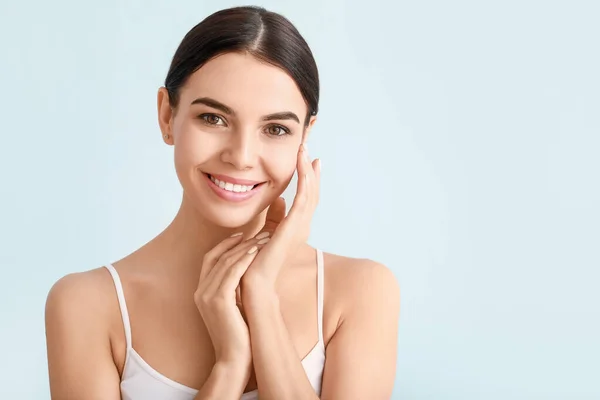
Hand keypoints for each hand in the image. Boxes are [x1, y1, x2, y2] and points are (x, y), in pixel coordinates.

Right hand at [193, 234, 268, 365]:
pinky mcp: (218, 301)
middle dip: (240, 242)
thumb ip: (235, 288)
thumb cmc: (239, 334)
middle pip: (218, 256)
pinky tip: (255, 251)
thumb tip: (249, 270)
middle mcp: (200, 291)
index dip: (225, 244)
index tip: (242, 234)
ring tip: (264, 238)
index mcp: (202, 291)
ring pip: (225, 261)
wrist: (235, 359)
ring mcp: (206, 296)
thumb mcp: (234, 306)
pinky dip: (243, 259)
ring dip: (245, 247)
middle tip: (260, 232)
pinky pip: (231, 273)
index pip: (210, 258)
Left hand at [242, 143, 320, 287]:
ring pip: (309, 193)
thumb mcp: (266, 234)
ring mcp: (300, 227)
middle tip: (307, 148)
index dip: (307, 179)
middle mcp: (301, 227)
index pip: (305, 198)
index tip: (306, 159)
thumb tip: (278, 199)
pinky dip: (305, 182)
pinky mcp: (294, 227)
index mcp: (295, 228)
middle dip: (310, 170)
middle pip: (311, 193)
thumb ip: (273, 217)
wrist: (255, 285)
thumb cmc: (256, 264)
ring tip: (305, 151)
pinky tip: (303, 167)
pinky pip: (304, 199)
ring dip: (308, 171)